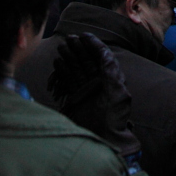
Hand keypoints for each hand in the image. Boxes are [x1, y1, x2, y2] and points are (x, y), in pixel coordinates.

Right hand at [47, 32, 139, 156]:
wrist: (102, 140)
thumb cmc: (113, 119)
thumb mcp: (117, 94)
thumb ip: (111, 72)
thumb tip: (106, 53)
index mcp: (112, 80)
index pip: (103, 57)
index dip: (94, 45)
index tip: (85, 35)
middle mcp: (99, 83)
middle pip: (88, 60)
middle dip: (80, 48)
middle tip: (70, 38)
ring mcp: (87, 90)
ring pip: (77, 68)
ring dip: (70, 57)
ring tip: (62, 46)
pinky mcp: (76, 98)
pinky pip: (69, 80)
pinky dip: (63, 70)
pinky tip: (58, 62)